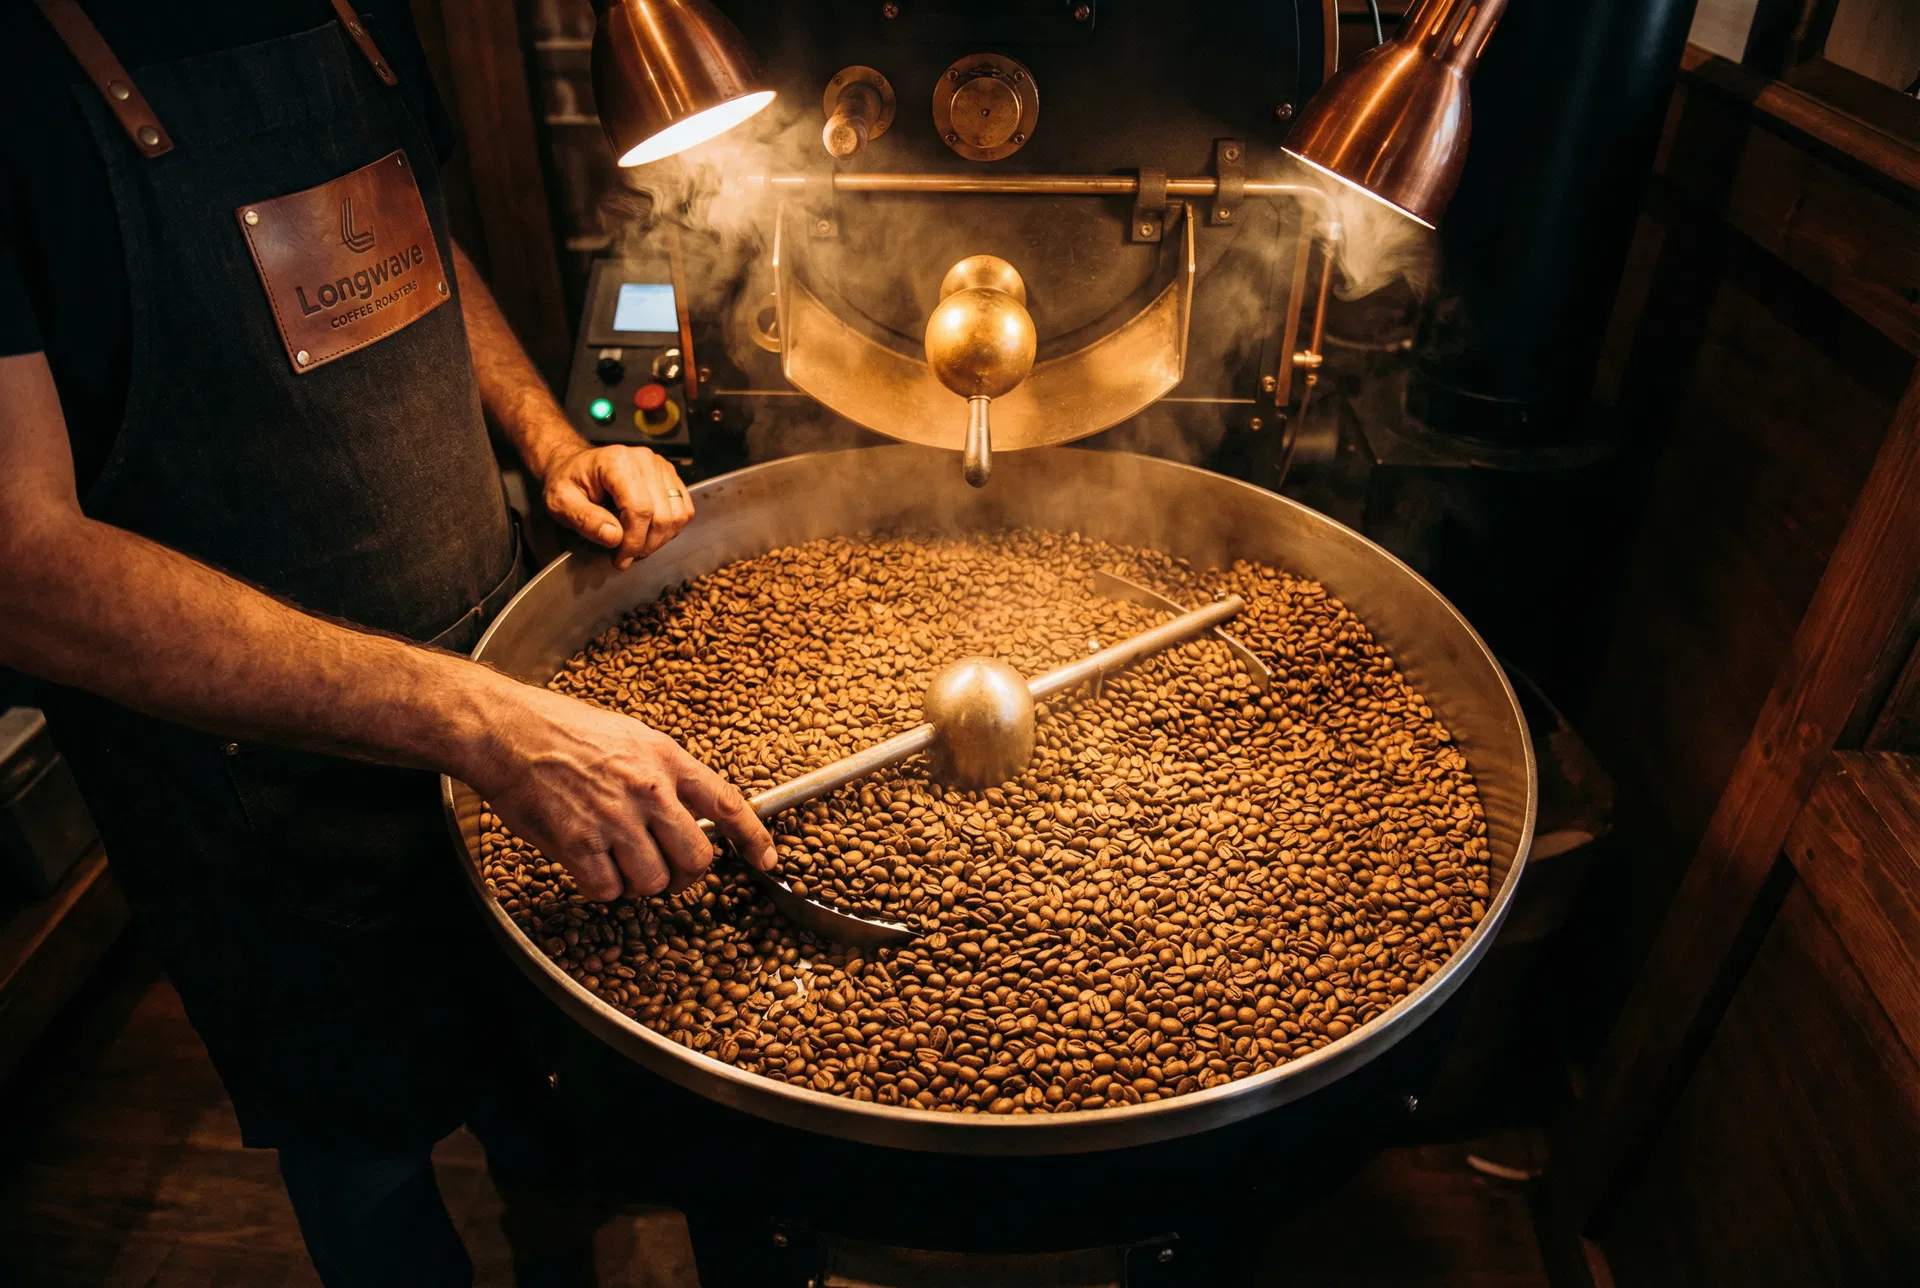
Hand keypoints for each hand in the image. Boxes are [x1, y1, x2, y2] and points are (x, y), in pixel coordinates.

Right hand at [475, 683, 775, 900]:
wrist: (506, 730)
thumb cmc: (564, 730)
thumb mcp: (632, 737)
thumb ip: (665, 774)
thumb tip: (691, 813)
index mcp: (666, 759)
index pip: (726, 804)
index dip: (753, 838)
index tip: (765, 860)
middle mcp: (647, 790)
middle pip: (697, 859)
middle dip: (685, 874)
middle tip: (667, 870)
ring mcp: (613, 818)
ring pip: (654, 882)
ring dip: (640, 883)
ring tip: (618, 861)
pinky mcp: (577, 843)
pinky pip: (608, 891)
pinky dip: (602, 888)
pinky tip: (590, 866)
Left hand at [543, 445, 693, 569]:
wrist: (574, 465)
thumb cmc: (567, 482)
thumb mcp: (560, 503)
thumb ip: (585, 520)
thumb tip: (614, 538)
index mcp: (617, 463)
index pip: (639, 509)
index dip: (634, 541)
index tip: (621, 559)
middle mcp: (644, 461)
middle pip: (662, 514)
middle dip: (646, 544)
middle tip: (627, 556)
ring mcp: (660, 467)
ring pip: (677, 515)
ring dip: (660, 539)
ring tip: (637, 545)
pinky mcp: (669, 476)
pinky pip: (684, 509)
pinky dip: (670, 529)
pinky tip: (649, 533)